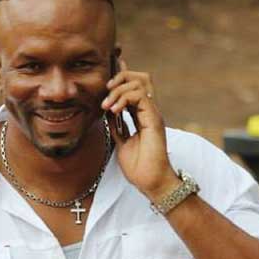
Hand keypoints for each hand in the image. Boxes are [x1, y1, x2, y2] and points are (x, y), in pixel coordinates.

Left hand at [101, 60, 179, 200]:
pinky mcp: (154, 119)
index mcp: (142, 115)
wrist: (151, 183)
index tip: (106, 77)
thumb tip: (107, 111)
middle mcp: (149, 111)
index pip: (135, 87)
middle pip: (140, 78)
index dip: (122, 76)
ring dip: (118, 90)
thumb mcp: (120, 141)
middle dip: (120, 77)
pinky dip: (123, 99)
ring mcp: (153, 114)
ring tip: (107, 107)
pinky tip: (113, 112)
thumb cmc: (139, 167)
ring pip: (140, 82)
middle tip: (105, 92)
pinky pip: (140, 96)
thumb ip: (116, 125)